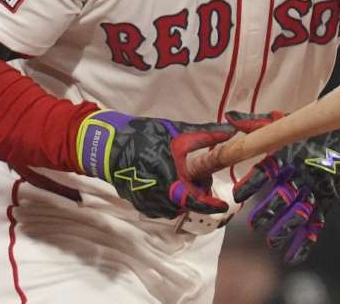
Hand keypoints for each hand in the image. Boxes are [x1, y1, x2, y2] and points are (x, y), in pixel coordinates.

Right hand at [77, 110, 263, 218]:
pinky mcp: (138, 203)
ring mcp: (147, 201)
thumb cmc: (143, 135)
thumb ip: (205, 135)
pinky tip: (168, 182)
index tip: (222, 205)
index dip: (211, 205)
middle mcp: (158, 194)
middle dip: (197, 193)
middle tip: (199, 176)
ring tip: (182, 177)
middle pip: (187, 204)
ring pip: (174, 208)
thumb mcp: (177, 132)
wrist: (108, 144)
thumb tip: (230, 131)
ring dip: (183, 197)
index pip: (195, 200)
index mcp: (170, 177)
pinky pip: (160, 208)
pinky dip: (169, 199)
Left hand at [232, 118, 339, 263]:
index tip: (239, 195)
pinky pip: (316, 224)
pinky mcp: (328, 201)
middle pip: (283, 197)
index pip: (267, 170)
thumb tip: (229, 118)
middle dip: (268, 213)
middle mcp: (303, 173)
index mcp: (290, 154)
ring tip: (271, 241)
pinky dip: (305, 243)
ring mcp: (317, 189)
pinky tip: (292, 257)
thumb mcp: (288, 123)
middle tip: (253, 225)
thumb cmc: (314, 130)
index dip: (252, 183)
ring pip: (299, 214)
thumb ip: (258, 124)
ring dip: (284, 229)